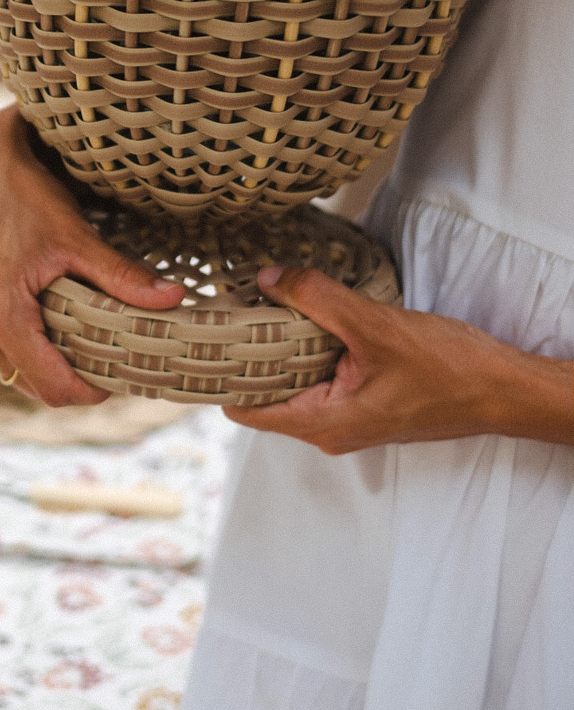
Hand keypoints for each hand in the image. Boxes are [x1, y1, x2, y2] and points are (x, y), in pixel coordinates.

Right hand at [0, 107, 184, 405]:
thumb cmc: (23, 192)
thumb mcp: (75, 235)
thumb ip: (120, 275)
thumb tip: (174, 299)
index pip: (51, 387)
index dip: (90, 391)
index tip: (119, 377)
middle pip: (30, 384)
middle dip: (69, 377)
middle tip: (105, 355)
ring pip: (10, 369)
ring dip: (43, 361)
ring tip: (77, 332)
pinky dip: (22, 343)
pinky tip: (45, 315)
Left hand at [225, 264, 573, 453]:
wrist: (502, 389)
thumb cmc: (447, 370)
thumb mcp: (374, 326)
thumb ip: (316, 300)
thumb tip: (267, 279)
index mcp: (322, 423)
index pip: (243, 410)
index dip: (220, 375)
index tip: (205, 335)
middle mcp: (329, 430)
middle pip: (264, 394)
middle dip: (248, 354)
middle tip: (231, 307)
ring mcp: (349, 418)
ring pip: (294, 383)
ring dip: (282, 348)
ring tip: (266, 303)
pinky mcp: (366, 403)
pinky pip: (322, 377)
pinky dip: (311, 349)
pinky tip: (311, 315)